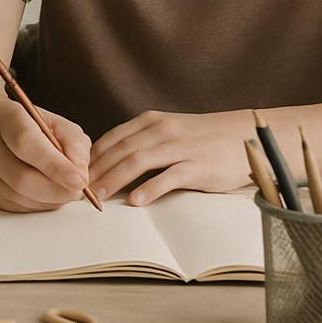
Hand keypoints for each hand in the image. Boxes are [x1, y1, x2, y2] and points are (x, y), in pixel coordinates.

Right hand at [0, 99, 90, 211]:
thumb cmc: (33, 127)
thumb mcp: (60, 125)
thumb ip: (75, 146)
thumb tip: (80, 175)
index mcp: (9, 119)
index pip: (27, 143)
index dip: (55, 166)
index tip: (80, 181)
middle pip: (20, 178)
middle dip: (56, 191)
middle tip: (77, 191)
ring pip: (17, 197)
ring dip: (48, 200)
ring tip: (61, 189)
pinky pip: (13, 207)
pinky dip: (36, 206)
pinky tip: (45, 194)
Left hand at [88, 109, 251, 204]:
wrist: (245, 134)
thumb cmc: (203, 138)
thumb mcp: (169, 131)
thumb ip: (143, 142)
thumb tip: (111, 163)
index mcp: (151, 121)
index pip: (113, 138)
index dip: (92, 156)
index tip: (76, 172)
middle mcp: (162, 130)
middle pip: (121, 150)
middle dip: (97, 170)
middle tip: (79, 189)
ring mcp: (180, 146)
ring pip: (139, 161)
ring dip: (115, 179)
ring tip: (99, 196)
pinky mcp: (198, 165)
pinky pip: (169, 176)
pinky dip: (150, 188)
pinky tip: (135, 201)